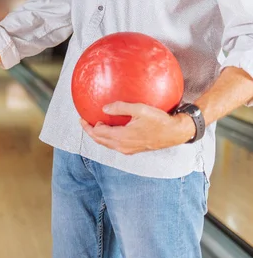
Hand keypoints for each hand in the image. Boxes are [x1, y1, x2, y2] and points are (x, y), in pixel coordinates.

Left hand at [80, 102, 195, 154]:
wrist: (175, 133)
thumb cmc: (159, 120)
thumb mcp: (140, 109)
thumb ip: (121, 107)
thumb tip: (104, 108)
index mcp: (122, 137)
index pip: (97, 133)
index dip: (88, 126)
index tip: (82, 117)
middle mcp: (122, 146)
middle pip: (99, 140)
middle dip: (90, 132)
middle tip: (84, 121)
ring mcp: (128, 150)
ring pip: (107, 144)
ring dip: (98, 135)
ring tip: (94, 125)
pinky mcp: (133, 149)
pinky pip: (114, 145)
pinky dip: (107, 138)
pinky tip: (109, 129)